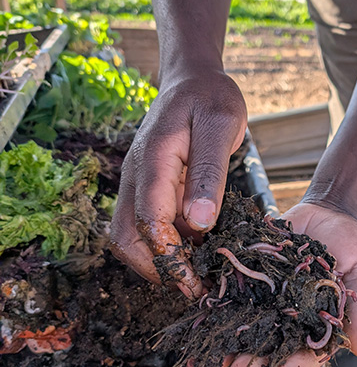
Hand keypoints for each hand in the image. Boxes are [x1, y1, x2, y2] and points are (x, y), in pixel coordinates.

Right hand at [109, 70, 246, 297]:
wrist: (193, 79)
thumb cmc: (210, 97)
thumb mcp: (219, 127)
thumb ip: (208, 174)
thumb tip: (200, 223)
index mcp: (153, 160)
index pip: (148, 220)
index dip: (168, 258)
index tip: (193, 284)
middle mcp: (137, 174)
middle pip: (126, 235)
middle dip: (156, 268)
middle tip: (193, 288)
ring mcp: (140, 180)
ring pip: (132, 233)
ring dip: (160, 258)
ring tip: (200, 273)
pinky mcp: (151, 185)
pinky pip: (151, 221)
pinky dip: (170, 242)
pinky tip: (201, 246)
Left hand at [226, 203, 356, 366]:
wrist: (330, 211)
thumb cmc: (355, 245)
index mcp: (321, 322)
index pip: (310, 351)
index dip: (298, 365)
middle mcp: (292, 314)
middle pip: (275, 345)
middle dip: (257, 363)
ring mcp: (271, 296)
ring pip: (251, 324)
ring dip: (235, 343)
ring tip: (220, 359)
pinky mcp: (255, 275)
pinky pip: (236, 291)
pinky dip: (221, 305)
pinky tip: (207, 319)